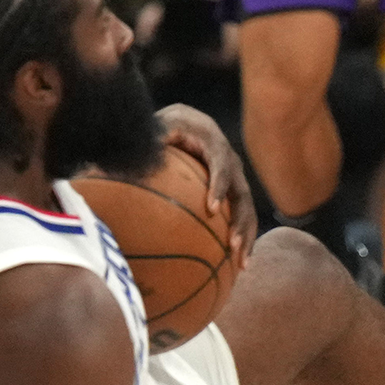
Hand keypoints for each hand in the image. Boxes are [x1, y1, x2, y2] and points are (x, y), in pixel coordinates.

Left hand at [154, 103, 257, 262]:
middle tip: (233, 244)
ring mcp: (234, 176)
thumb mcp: (159, 126)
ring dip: (247, 235)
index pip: (221, 163)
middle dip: (241, 220)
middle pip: (242, 192)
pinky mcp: (232, 190)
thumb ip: (152, 138)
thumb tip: (137, 154)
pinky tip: (237, 263)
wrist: (185, 121)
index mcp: (213, 141)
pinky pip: (240, 215)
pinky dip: (241, 237)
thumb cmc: (167, 126)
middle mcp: (230, 160)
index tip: (211, 209)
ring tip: (242, 263)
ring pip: (246, 208)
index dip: (219, 185)